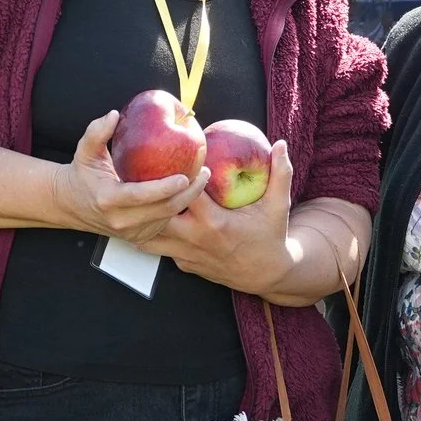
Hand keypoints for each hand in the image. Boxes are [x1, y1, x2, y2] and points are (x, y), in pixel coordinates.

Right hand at [50, 110, 209, 244]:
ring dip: (189, 200)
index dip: (165, 188)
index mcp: (108, 199)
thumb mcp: (85, 151)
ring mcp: (131, 232)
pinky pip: (165, 223)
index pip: (141, 196)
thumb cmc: (82, 175)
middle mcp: (121, 220)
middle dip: (189, 193)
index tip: (185, 176)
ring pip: (168, 218)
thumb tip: (114, 115)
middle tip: (204, 173)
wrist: (71, 205)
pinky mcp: (139, 237)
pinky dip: (179, 208)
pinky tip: (190, 192)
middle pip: (163, 210)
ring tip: (202, 179)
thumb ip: (97, 132)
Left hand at [146, 141, 299, 293]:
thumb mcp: (278, 206)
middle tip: (145, 174)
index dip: (179, 173)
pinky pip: (160, 247)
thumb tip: (281, 144)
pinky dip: (153, 232)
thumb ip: (280, 174)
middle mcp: (195, 239)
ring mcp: (186, 255)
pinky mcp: (184, 265)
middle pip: (158, 214)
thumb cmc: (270, 237)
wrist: (266, 275)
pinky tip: (150, 216)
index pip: (187, 193)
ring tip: (139, 197)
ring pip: (150, 236)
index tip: (178, 156)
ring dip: (145, 217)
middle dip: (151, 195)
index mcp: (214, 223)